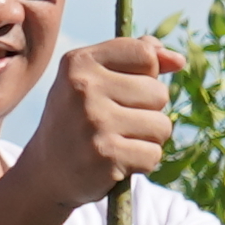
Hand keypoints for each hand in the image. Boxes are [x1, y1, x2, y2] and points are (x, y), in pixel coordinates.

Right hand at [16, 32, 183, 213]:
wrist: (47, 169)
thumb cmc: (80, 117)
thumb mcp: (95, 78)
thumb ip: (136, 58)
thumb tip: (178, 60)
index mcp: (79, 62)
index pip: (146, 55)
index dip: (145, 76)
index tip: (121, 90)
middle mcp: (83, 88)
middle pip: (159, 93)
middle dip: (147, 111)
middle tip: (115, 122)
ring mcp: (94, 122)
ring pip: (162, 126)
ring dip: (147, 139)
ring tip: (117, 141)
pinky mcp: (105, 155)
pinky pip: (153, 155)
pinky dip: (141, 162)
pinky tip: (116, 161)